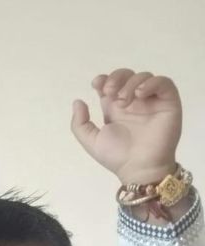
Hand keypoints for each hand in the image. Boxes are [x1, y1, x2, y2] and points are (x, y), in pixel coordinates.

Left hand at [71, 69, 181, 184]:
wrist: (139, 169)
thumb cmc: (117, 157)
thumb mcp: (91, 141)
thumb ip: (80, 123)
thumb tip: (78, 101)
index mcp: (116, 108)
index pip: (111, 84)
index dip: (104, 79)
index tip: (97, 84)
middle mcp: (134, 102)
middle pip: (127, 76)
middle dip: (116, 77)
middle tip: (109, 91)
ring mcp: (151, 102)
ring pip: (144, 77)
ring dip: (131, 83)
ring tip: (123, 100)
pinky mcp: (168, 103)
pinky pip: (164, 83)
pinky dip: (152, 83)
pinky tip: (140, 94)